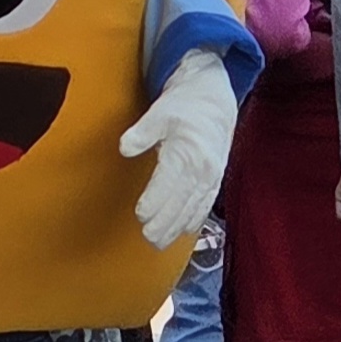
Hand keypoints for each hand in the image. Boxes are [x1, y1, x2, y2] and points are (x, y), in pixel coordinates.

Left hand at [119, 52, 237, 249]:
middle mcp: (202, 168)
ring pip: (193, 208)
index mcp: (187, 152)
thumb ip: (142, 132)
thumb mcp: (159, 112)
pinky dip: (195, 220)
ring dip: (178, 228)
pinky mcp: (215, 178)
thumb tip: (125, 147)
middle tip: (149, 239)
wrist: (214, 99)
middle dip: (165, 224)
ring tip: (161, 242)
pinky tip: (184, 231)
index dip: (154, 202)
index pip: (168, 184)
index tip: (140, 215)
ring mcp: (211, 175)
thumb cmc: (183, 105)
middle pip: (181, 203)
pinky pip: (206, 204)